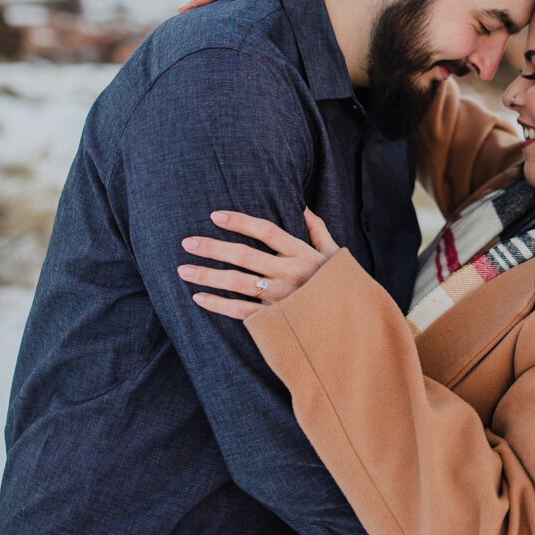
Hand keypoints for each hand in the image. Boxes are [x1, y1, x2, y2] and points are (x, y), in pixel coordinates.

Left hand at [177, 208, 338, 318]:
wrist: (351, 327)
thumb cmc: (343, 288)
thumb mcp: (336, 256)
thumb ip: (318, 231)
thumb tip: (303, 207)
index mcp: (302, 255)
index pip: (267, 232)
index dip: (240, 222)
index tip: (215, 215)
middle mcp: (289, 274)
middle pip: (244, 256)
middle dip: (213, 248)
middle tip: (187, 242)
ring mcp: (280, 298)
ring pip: (237, 283)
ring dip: (208, 275)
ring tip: (182, 269)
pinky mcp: (274, 319)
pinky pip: (241, 311)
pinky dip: (218, 305)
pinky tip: (198, 297)